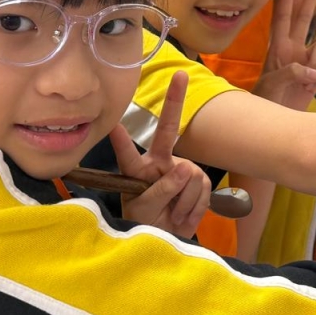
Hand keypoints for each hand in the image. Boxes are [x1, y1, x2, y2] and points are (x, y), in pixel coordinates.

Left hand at [110, 70, 210, 238]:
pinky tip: (184, 216)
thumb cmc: (146, 224)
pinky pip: (202, 188)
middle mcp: (159, 162)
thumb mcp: (145, 212)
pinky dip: (194, 206)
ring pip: (189, 176)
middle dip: (175, 101)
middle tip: (180, 74)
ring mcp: (180, 169)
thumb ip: (160, 191)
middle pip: (167, 129)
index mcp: (137, 170)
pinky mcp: (199, 180)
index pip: (127, 152)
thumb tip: (185, 168)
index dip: (121, 138)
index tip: (113, 122)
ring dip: (182, 202)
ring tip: (172, 215)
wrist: (168, 240)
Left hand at [252, 0, 315, 110]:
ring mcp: (306, 61)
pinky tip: (308, 87)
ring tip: (303, 78)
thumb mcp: (273, 84)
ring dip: (315, 61)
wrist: (276, 121)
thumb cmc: (267, 100)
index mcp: (278, 47)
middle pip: (304, 17)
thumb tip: (313, 69)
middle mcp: (293, 49)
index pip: (283, 16)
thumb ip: (291, 72)